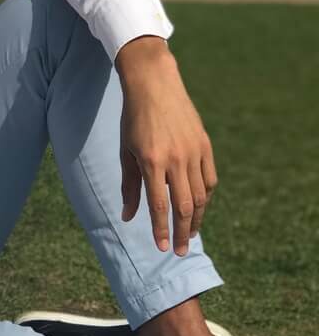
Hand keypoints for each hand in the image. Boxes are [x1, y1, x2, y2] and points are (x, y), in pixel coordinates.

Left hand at [116, 36, 217, 255]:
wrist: (154, 84)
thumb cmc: (133, 120)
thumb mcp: (125, 152)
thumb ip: (129, 186)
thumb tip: (128, 217)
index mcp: (152, 162)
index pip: (159, 206)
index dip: (160, 230)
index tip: (161, 248)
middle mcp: (176, 159)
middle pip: (184, 206)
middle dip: (181, 232)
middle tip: (179, 251)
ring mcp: (194, 151)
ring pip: (200, 195)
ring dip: (195, 218)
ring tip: (189, 233)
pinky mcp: (205, 145)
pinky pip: (209, 178)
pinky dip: (205, 195)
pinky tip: (198, 206)